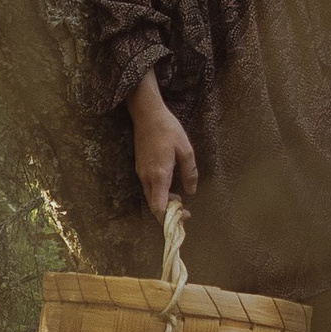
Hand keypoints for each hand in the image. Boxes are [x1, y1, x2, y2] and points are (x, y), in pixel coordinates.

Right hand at [130, 73, 197, 220]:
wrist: (147, 114)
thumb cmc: (168, 129)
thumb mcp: (185, 149)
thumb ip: (189, 172)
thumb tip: (191, 191)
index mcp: (159, 175)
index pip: (159, 207)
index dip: (170, 217)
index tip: (184, 215)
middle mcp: (147, 177)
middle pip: (154, 205)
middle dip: (169, 212)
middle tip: (185, 210)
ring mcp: (141, 173)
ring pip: (151, 197)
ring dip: (164, 202)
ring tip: (180, 198)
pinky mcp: (140, 168)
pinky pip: (148, 188)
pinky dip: (159, 193)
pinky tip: (170, 187)